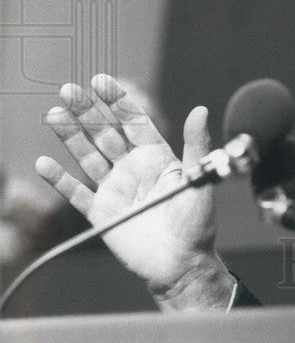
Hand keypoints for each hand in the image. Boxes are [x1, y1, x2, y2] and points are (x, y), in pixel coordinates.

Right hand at [35, 75, 233, 309]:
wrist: (181, 261)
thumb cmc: (196, 221)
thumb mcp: (198, 178)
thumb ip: (196, 145)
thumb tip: (201, 109)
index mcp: (156, 156)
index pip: (133, 122)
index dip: (117, 101)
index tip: (101, 81)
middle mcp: (132, 167)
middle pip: (105, 133)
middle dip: (87, 111)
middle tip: (68, 89)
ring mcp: (114, 188)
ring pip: (87, 156)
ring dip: (70, 137)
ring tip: (54, 115)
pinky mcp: (100, 212)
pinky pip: (76, 192)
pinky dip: (60, 179)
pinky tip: (44, 163)